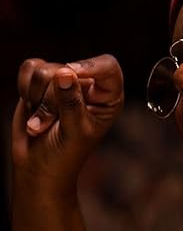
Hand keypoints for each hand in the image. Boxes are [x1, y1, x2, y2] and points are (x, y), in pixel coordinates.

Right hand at [12, 55, 123, 188]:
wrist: (38, 165)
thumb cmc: (65, 153)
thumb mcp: (75, 130)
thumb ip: (71, 102)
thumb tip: (65, 73)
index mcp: (108, 96)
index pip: (108, 66)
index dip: (90, 65)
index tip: (70, 72)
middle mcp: (88, 85)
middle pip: (66, 69)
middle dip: (52, 99)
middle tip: (50, 123)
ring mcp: (64, 81)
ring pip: (44, 70)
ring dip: (37, 98)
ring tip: (42, 120)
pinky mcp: (41, 82)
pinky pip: (28, 68)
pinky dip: (25, 89)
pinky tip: (32, 106)